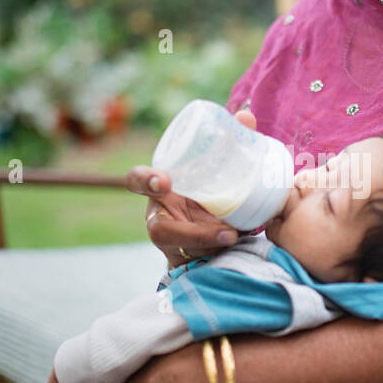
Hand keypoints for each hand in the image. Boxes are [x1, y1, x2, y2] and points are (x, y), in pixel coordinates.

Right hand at [130, 107, 257, 265]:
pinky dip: (218, 255)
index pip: (137, 181)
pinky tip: (238, 247)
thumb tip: (245, 117)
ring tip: (236, 238)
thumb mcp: (216, 169)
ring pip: (183, 252)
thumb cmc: (208, 190)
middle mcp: (160, 216)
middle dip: (189, 233)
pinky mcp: (184, 262)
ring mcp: (171, 243)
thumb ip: (230, 144)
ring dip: (210, 246)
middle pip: (158, 229)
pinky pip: (196, 264)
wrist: (217, 226)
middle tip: (226, 232)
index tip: (164, 181)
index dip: (145, 180)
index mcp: (160, 188)